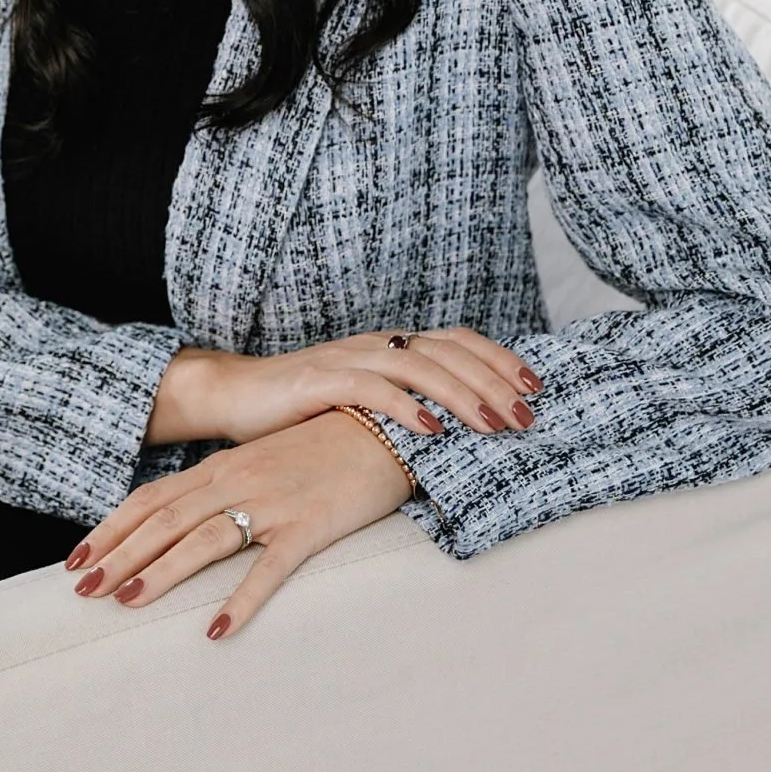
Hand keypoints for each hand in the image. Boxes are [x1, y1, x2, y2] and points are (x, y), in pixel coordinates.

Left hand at [67, 410, 411, 640]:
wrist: (385, 429)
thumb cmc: (324, 449)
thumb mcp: (263, 462)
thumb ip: (225, 488)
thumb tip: (185, 523)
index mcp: (222, 468)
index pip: (150, 499)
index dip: (109, 529)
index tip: (75, 560)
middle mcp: (237, 481)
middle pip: (164, 520)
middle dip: (118, 555)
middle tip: (81, 590)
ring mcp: (272, 503)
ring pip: (202, 540)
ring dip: (160, 572)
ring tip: (125, 604)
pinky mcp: (309, 526)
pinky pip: (268, 569)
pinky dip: (239, 601)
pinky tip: (216, 629)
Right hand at [146, 326, 540, 447]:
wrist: (235, 396)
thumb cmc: (302, 408)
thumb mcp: (364, 403)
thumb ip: (404, 405)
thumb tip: (459, 430)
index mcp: (390, 345)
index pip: (457, 340)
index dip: (499, 359)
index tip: (535, 387)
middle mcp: (376, 344)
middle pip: (449, 352)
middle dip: (493, 383)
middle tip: (527, 416)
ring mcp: (349, 358)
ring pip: (419, 366)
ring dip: (462, 396)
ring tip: (494, 424)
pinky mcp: (320, 379)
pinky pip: (372, 389)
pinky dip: (406, 407)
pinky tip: (432, 430)